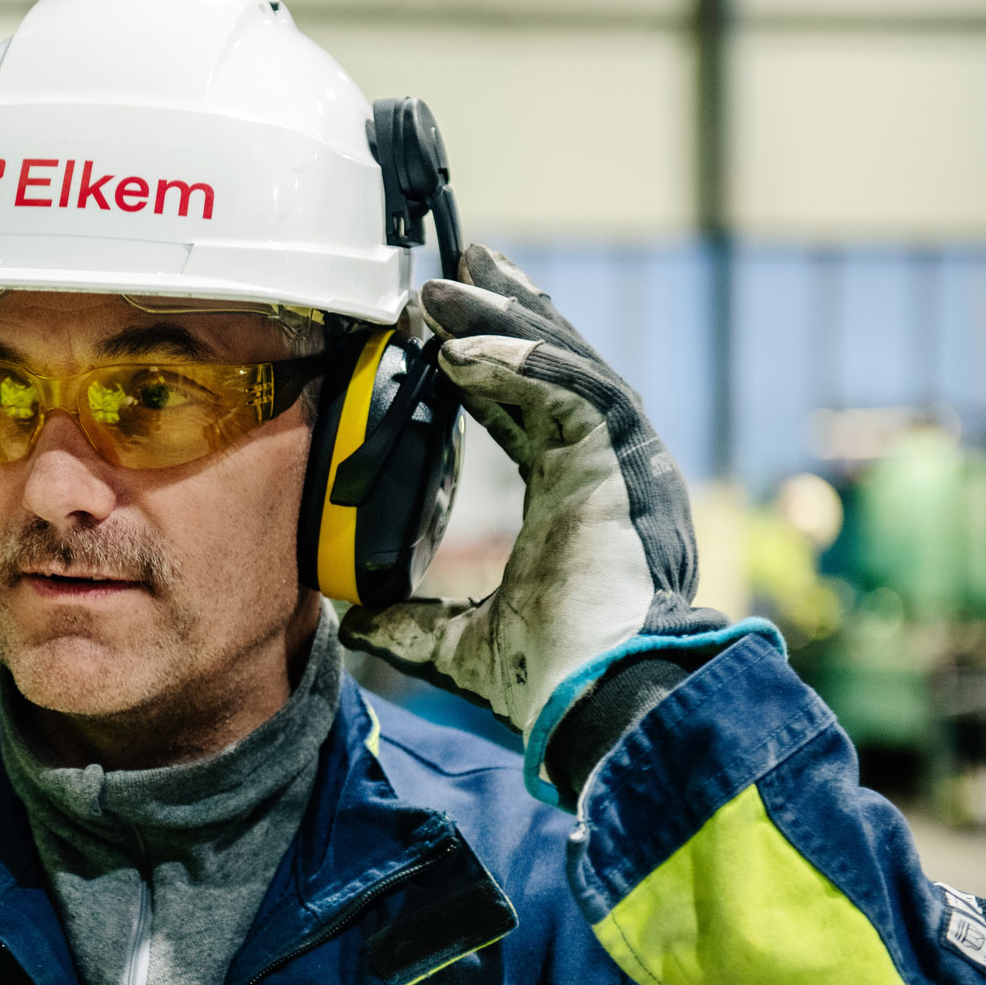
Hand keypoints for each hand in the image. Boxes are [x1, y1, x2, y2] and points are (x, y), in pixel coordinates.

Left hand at [338, 244, 769, 797]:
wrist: (608, 712)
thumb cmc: (558, 685)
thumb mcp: (464, 645)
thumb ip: (417, 624)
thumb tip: (358, 622)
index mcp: (578, 499)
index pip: (529, 410)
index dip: (485, 367)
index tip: (436, 331)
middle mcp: (607, 471)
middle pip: (552, 367)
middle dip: (499, 313)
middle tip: (445, 273)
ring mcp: (624, 467)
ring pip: (565, 366)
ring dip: (502, 322)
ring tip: (441, 290)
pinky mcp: (627, 471)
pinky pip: (577, 396)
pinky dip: (523, 365)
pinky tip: (464, 349)